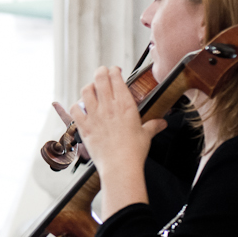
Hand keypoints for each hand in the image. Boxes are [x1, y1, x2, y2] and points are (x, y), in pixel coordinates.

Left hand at [69, 66, 165, 216]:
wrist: (120, 166)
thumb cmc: (134, 151)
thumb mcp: (146, 135)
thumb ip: (153, 125)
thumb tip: (162, 123)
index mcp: (125, 105)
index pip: (116, 79)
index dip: (114, 71)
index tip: (114, 70)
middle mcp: (108, 106)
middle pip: (100, 79)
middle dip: (101, 72)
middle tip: (102, 71)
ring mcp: (94, 115)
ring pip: (86, 91)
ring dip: (88, 86)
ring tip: (91, 88)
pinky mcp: (84, 127)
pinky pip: (75, 109)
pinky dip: (76, 105)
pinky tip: (79, 107)